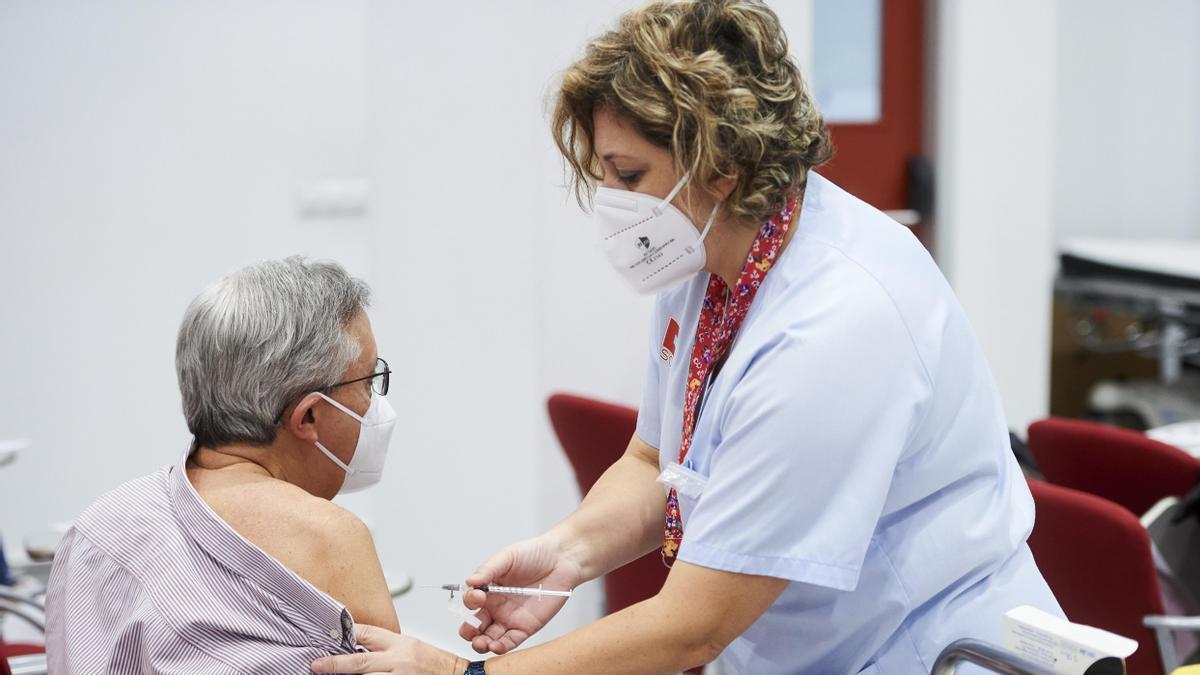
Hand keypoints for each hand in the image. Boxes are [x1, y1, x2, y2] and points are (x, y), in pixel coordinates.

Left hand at [311, 624, 465, 674]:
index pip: (367, 634)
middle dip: (335, 665)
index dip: (346, 634)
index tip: (329, 636)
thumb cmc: (433, 662)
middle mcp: (398, 661)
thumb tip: (357, 647)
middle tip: (317, 665)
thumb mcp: (410, 645)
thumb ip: (385, 646)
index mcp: (400, 644)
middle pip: (359, 662)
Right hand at [459, 533, 584, 654]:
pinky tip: (495, 647)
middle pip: (475, 624)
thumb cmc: (534, 554)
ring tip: (481, 643)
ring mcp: (510, 618)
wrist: (562, 560)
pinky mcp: (526, 627)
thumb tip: (470, 581)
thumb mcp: (508, 556)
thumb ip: (488, 569)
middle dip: (469, 630)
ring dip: (482, 643)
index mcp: (489, 589)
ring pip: (489, 637)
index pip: (471, 600)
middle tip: (470, 630)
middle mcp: (496, 606)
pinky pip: (510, 641)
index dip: (471, 601)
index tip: (478, 596)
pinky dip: (501, 647)